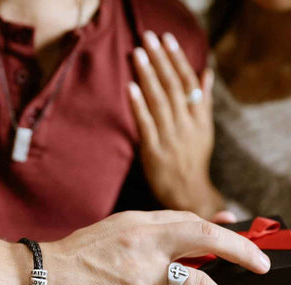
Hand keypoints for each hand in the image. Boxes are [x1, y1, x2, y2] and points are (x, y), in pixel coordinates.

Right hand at [39, 210, 270, 284]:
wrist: (35, 280)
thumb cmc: (71, 261)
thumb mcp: (110, 236)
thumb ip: (143, 239)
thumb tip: (175, 247)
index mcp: (135, 224)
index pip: (188, 219)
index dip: (219, 228)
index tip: (240, 234)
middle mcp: (141, 243)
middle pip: (203, 238)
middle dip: (239, 251)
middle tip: (259, 264)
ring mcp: (137, 273)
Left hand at [128, 31, 223, 219]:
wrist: (188, 194)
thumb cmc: (194, 159)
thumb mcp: (205, 129)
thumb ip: (203, 101)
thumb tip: (206, 73)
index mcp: (199, 118)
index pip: (188, 82)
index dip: (177, 59)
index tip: (167, 39)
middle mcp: (186, 125)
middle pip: (173, 86)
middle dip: (160, 61)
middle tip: (147, 38)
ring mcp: (170, 138)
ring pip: (160, 101)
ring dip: (148, 77)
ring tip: (138, 55)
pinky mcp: (154, 152)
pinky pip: (146, 125)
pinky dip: (139, 106)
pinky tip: (131, 88)